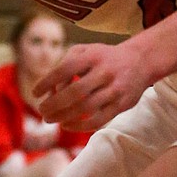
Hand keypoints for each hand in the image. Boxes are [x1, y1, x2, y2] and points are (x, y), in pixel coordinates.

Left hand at [34, 40, 149, 128]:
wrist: (141, 61)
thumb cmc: (104, 57)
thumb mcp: (86, 50)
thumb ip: (66, 64)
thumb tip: (51, 89)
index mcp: (92, 56)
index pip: (64, 70)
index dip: (46, 83)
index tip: (35, 93)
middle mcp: (104, 72)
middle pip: (74, 92)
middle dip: (53, 104)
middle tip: (41, 111)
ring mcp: (114, 89)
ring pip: (85, 108)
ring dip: (63, 116)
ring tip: (50, 119)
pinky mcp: (121, 105)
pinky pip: (98, 120)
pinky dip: (80, 125)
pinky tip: (67, 125)